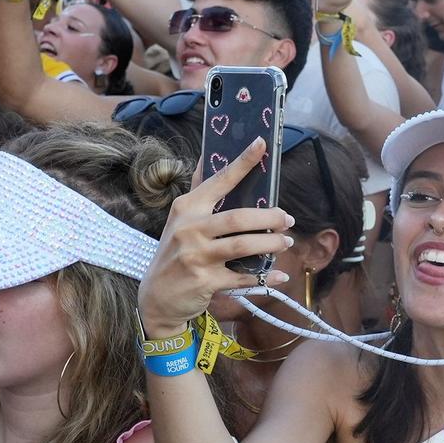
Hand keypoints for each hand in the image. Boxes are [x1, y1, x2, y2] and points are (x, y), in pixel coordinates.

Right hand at [138, 137, 294, 336]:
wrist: (156, 298)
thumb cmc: (175, 253)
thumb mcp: (180, 220)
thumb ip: (200, 193)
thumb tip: (209, 157)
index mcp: (187, 208)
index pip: (219, 180)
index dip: (242, 162)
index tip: (261, 144)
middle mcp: (189, 229)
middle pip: (238, 217)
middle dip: (269, 217)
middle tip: (287, 219)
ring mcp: (196, 256)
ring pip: (243, 245)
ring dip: (271, 243)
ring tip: (285, 242)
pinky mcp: (205, 281)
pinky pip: (243, 278)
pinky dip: (265, 278)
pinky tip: (279, 276)